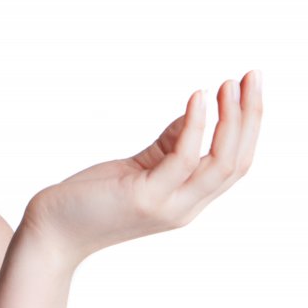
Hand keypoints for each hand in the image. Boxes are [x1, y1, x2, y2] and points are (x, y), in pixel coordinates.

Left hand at [22, 70, 262, 263]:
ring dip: (232, 119)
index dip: (248, 125)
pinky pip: (183, 159)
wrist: (53, 232)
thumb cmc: (92, 197)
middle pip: (238, 162)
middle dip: (251, 116)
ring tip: (230, 83)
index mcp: (188, 200)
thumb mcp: (139, 166)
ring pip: (221, 163)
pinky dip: (196, 126)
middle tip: (254, 76)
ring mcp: (168, 206)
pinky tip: (197, 98)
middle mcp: (186, 208)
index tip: (249, 86)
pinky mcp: (145, 199)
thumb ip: (169, 143)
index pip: (236, 164)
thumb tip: (197, 109)